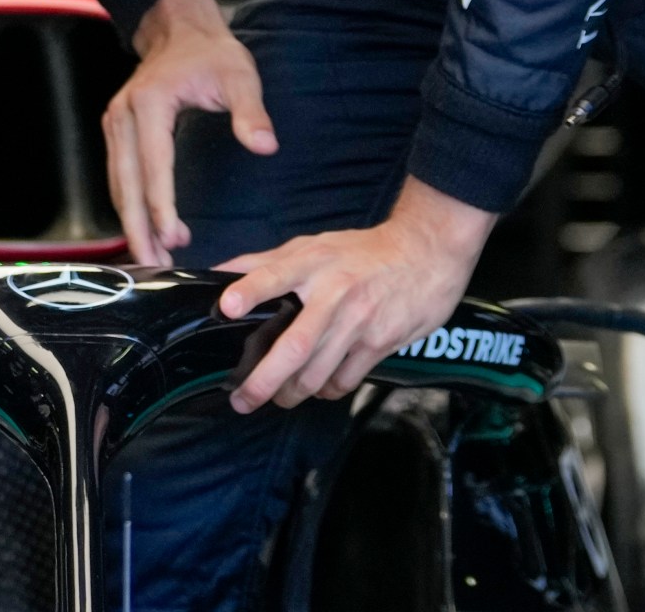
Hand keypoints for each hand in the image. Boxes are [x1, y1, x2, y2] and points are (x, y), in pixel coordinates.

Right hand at [102, 0, 274, 266]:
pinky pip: (119, 176)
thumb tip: (265, 146)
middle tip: (153, 263)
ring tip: (150, 256)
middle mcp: (123, 115)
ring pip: (118, 184)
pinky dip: (129, 205)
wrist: (179, 30)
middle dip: (138, 226)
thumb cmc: (211, 53)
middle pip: (126, 183)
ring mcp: (115, 123)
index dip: (161, 205)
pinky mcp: (116, 131)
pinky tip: (143, 229)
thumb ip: (251, 111)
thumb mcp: (239, 75)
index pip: (154, 164)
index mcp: (150, 103)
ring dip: (131, 221)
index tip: (173, 237)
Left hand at [215, 179, 497, 411]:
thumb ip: (266, 262)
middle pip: (295, 345)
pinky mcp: (381, 342)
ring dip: (292, 393)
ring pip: (318, 372)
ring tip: (278, 398)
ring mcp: (359, 321)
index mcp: (312, 263)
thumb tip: (219, 272)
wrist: (426, 253)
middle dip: (264, 379)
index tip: (228, 306)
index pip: (274, 274)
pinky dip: (327, 390)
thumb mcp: (313, 246)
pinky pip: (346, 379)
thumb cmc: (361, 252)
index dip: (250, 290)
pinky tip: (319, 388)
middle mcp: (334, 293)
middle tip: (242, 398)